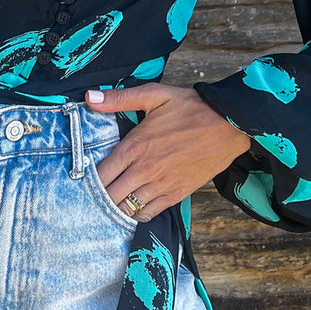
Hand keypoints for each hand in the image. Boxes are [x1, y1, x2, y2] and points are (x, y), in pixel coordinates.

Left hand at [84, 83, 251, 221]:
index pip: (101, 174)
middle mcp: (145, 170)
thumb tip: (89, 97)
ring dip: (116, 207)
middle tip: (92, 194)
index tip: (81, 180)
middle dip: (99, 197)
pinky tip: (132, 206)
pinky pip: (148, 214)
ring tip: (111, 201)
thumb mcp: (154, 95)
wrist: (228, 125)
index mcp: (135, 146)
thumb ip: (119, 98)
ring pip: (127, 209)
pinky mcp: (176, 194)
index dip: (88, 180)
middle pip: (110, 196)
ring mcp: (161, 185)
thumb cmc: (190, 108)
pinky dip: (136, 214)